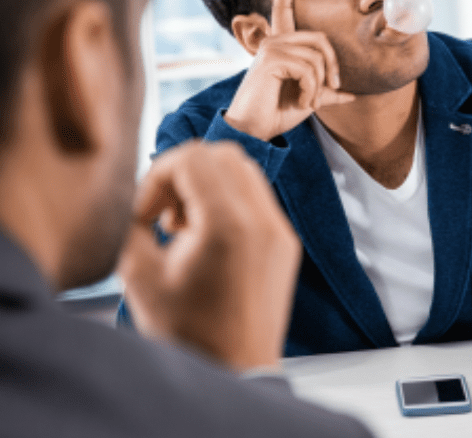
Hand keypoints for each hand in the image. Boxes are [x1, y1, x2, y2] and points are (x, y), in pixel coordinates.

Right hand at [118, 141, 301, 371]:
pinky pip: (258, 198)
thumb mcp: (139, 275)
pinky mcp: (286, 243)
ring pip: (245, 171)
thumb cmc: (189, 331)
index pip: (194, 156)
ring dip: (208, 186)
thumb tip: (136, 196)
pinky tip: (207, 242)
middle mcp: (264, 221)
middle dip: (185, 174)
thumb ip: (133, 222)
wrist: (236, 369)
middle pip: (223, 154)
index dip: (159, 177)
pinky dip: (228, 203)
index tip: (147, 215)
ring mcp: (281, 231)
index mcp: (229, 225)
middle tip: (165, 216)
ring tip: (184, 230)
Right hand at [224, 0, 353, 140]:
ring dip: (319, 85)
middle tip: (333, 88)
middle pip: (320, 39)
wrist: (255, 129)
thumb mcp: (310, 99)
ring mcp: (271, 47)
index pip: (282, 11)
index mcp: (281, 46)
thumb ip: (327, 91)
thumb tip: (353, 94)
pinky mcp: (272, 58)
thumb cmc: (278, 113)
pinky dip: (312, 90)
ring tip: (308, 101)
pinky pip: (309, 69)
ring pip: (317, 58)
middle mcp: (274, 41)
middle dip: (333, 65)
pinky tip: (302, 102)